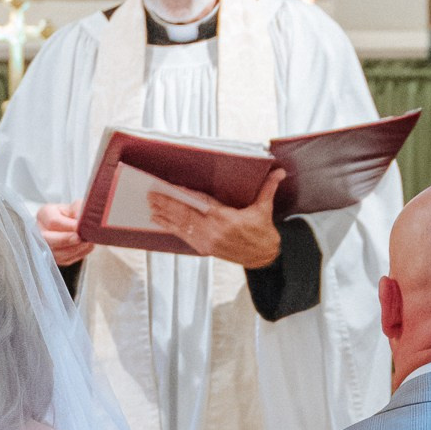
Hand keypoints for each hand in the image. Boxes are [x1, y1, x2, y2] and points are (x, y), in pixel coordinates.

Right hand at [36, 201, 89, 265]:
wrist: (69, 224)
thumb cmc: (71, 214)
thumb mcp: (74, 206)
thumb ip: (78, 209)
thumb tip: (82, 220)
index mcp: (44, 214)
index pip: (52, 222)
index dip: (67, 225)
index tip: (80, 226)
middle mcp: (40, 231)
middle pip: (48, 239)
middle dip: (66, 240)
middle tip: (80, 238)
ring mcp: (46, 247)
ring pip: (57, 253)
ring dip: (74, 249)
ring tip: (87, 242)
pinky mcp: (55, 258)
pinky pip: (66, 259)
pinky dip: (78, 254)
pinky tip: (86, 247)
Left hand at [143, 169, 284, 270]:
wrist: (263, 257)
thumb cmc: (262, 232)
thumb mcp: (264, 209)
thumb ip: (268, 188)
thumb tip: (279, 172)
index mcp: (227, 219)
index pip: (202, 204)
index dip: (186, 196)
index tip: (174, 188)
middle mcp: (214, 231)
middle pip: (186, 215)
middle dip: (168, 204)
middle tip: (152, 195)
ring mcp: (208, 241)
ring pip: (181, 227)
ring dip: (164, 216)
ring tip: (151, 206)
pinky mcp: (205, 248)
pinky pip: (183, 237)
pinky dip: (170, 228)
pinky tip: (159, 221)